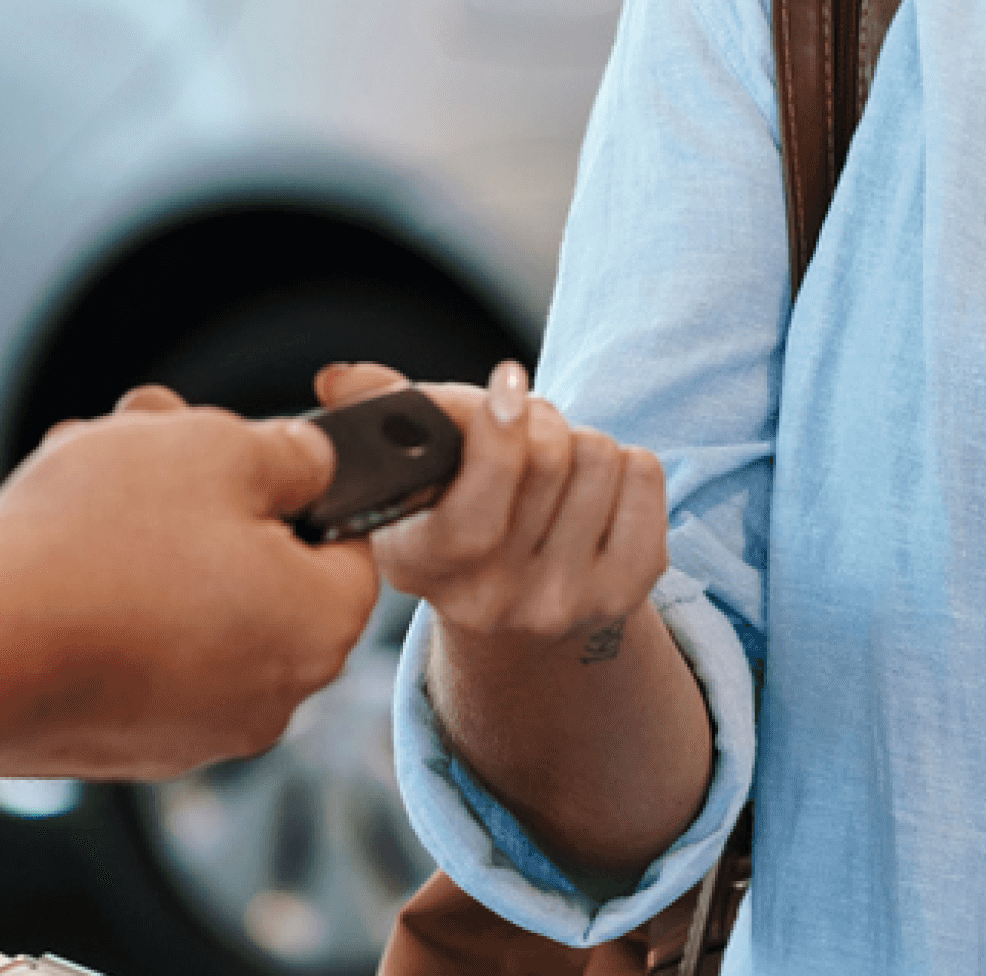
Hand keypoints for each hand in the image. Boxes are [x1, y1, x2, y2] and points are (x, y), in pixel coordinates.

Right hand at [0, 387, 382, 798]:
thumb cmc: (104, 542)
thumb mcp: (216, 447)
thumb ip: (287, 453)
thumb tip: (307, 465)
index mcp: (318, 629)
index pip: (346, 547)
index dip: (296, 486)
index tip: (240, 454)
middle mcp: (269, 698)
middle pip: (257, 570)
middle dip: (202, 498)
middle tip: (148, 443)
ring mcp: (191, 731)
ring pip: (187, 604)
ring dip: (145, 534)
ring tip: (82, 478)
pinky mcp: (119, 743)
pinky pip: (134, 651)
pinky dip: (106, 598)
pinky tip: (55, 548)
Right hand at [320, 361, 703, 884]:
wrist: (520, 604)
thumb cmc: (458, 509)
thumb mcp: (412, 468)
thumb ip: (379, 412)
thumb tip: (340, 378)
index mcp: (420, 567)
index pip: (474, 515)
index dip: (498, 436)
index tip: (507, 383)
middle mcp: (490, 604)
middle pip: (549, 455)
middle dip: (539, 420)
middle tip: (524, 430)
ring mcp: (562, 606)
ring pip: (601, 456)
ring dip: (580, 442)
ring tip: (555, 470)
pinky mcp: (625, 593)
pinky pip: (645, 475)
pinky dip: (626, 464)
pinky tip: (594, 492)